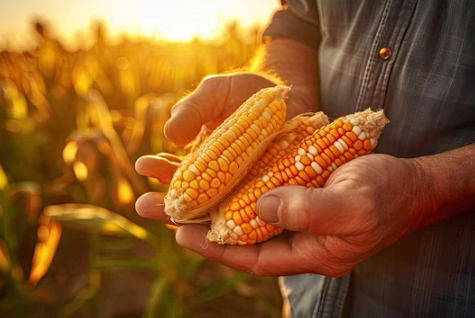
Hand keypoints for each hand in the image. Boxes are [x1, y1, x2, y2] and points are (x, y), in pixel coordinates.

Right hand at [135, 72, 314, 220]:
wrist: (289, 97)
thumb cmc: (246, 92)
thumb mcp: (215, 93)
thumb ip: (193, 110)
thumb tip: (171, 136)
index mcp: (201, 159)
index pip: (174, 171)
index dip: (158, 170)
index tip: (143, 165)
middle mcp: (220, 181)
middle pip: (191, 200)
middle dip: (166, 205)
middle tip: (144, 206)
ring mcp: (244, 192)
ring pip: (218, 214)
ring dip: (196, 222)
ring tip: (177, 226)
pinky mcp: (271, 197)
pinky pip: (255, 213)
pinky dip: (241, 222)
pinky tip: (228, 227)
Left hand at [171, 154, 431, 276]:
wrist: (405, 180)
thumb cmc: (386, 196)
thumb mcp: (354, 206)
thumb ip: (311, 212)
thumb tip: (262, 205)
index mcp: (306, 251)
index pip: (250, 256)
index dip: (215, 247)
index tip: (180, 232)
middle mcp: (291, 234)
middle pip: (235, 231)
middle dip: (198, 220)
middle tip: (158, 206)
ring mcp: (290, 211)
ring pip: (239, 206)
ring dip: (208, 194)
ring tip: (171, 183)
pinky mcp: (292, 188)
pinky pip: (254, 185)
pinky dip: (232, 177)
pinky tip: (210, 165)